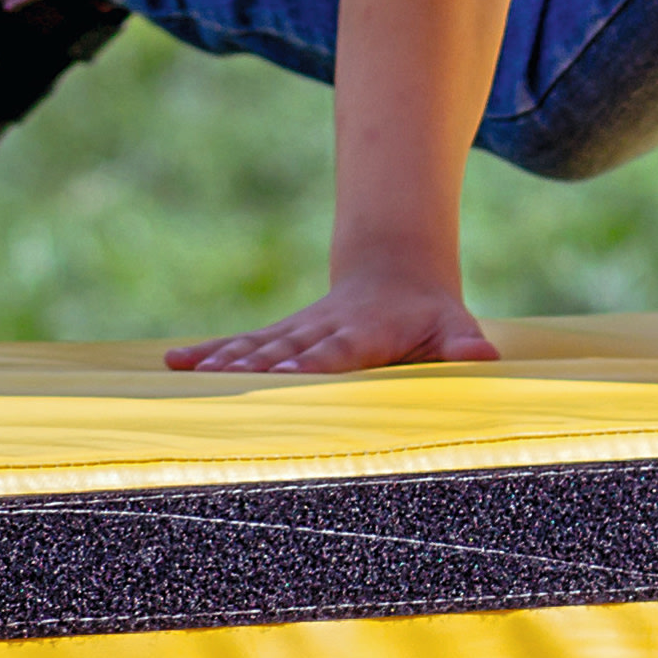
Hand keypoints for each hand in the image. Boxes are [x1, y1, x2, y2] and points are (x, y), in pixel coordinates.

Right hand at [166, 276, 499, 373]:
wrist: (399, 273)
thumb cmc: (433, 319)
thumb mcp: (456, 328)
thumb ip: (465, 346)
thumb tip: (484, 358)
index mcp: (368, 333)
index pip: (339, 352)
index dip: (314, 365)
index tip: (288, 377)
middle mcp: (326, 330)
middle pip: (287, 350)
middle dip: (255, 368)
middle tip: (223, 383)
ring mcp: (299, 332)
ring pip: (258, 346)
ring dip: (224, 361)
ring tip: (186, 374)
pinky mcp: (282, 336)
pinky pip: (242, 344)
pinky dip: (209, 353)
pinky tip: (173, 363)